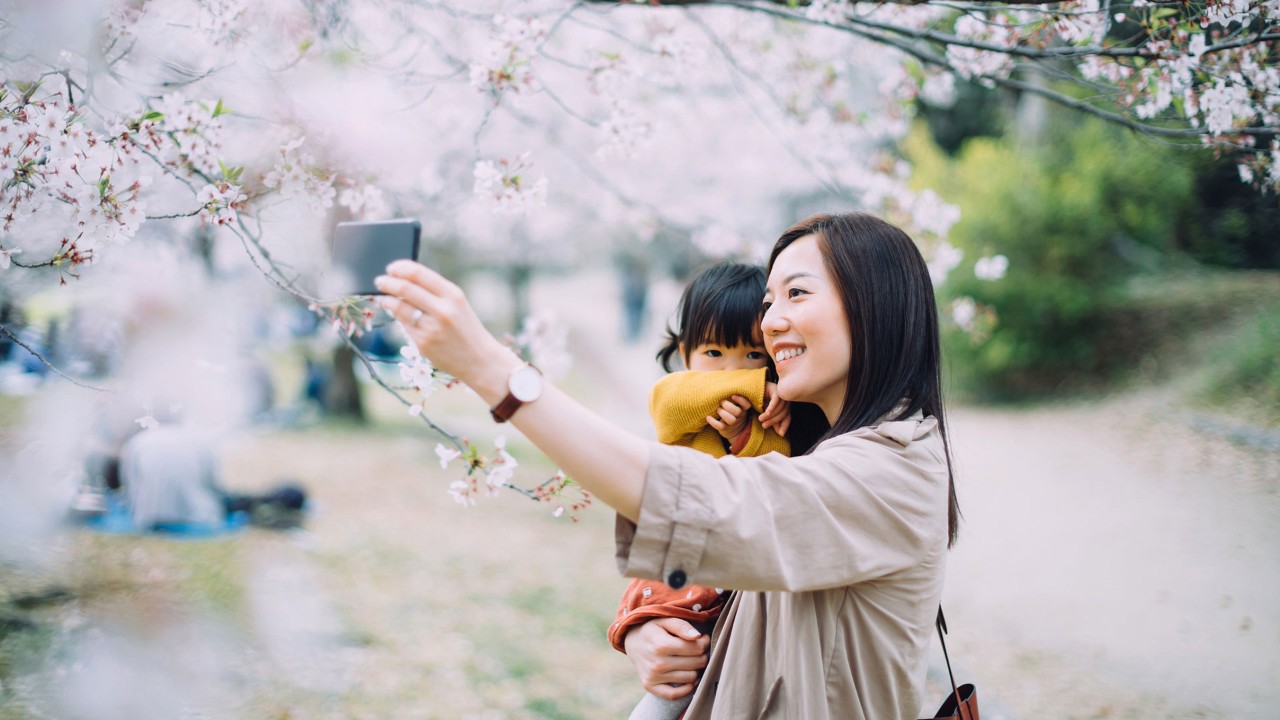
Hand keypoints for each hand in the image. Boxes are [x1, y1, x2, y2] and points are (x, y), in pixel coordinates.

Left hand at [375, 260, 519, 402]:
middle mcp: (442, 309)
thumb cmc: (466, 328)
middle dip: (387, 283)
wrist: (481, 360)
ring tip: (384, 298)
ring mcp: (431, 327)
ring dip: (387, 300)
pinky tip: (397, 314)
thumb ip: (434, 292)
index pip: (419, 273)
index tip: (391, 268)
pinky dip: (398, 317)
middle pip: (405, 289)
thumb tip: (403, 280)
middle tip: (379, 281)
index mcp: (453, 294)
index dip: (400, 268)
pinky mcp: (423, 343)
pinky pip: (404, 325)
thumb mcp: (458, 304)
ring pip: (399, 307)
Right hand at [623, 617, 709, 700]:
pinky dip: (686, 689)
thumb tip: (698, 636)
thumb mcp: (665, 620)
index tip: (703, 639)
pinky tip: (689, 679)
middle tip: (699, 649)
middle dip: (703, 655)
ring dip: (696, 669)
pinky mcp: (650, 686)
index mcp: (661, 644)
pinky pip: (674, 695)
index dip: (704, 643)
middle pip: (696, 663)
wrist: (633, 643)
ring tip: (692, 660)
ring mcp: (653, 676)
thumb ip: (682, 626)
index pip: (697, 648)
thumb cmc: (653, 630)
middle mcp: (657, 663)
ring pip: (690, 678)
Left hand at [706, 395, 750, 441]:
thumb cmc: (731, 409)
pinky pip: (720, 427)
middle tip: (722, 402)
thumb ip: (731, 394)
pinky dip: (713, 422)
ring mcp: (733, 423)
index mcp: (743, 408)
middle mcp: (739, 416)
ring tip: (717, 409)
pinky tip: (708, 417)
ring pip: (731, 420)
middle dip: (729, 406)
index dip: (741, 400)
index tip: (732, 395)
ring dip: (722, 413)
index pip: (746, 404)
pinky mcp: (725, 429)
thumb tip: (722, 378)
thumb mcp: (734, 402)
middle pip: (738, 412)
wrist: (732, 428)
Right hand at [758, 382, 790, 436]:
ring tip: (760, 419)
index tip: (781, 435)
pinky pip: (776, 400)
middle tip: (764, 426)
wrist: (749, 388)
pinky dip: (771, 408)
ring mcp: (781, 393)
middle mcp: (784, 399)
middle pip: (784, 413)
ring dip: (770, 416)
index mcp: (784, 406)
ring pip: (780, 408)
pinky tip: (766, 413)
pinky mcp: (775, 388)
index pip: (788, 417)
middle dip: (774, 421)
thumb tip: (781, 434)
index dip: (785, 426)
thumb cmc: (757, 402)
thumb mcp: (765, 414)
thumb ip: (773, 421)